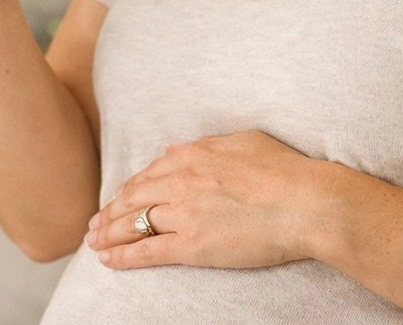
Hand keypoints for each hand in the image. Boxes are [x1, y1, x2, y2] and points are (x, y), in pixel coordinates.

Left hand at [84, 130, 324, 269]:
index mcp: (195, 154)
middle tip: (95, 223)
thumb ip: (205, 144)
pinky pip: (148, 251)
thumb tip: (173, 150)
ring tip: (95, 242)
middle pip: (134, 197)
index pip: (150, 173)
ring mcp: (185, 212)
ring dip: (109, 233)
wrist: (307, 203)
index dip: (129, 188)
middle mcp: (182, 180)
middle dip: (110, 211)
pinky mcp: (192, 244)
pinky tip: (108, 261)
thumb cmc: (286, 171)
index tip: (118, 198)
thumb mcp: (243, 142)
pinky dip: (124, 256)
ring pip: (134, 223)